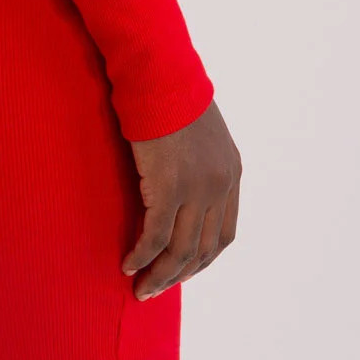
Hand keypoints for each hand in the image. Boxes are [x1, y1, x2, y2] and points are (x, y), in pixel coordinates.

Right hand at [122, 98, 240, 299]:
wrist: (157, 70)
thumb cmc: (167, 91)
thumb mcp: (197, 131)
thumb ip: (197, 159)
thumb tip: (179, 181)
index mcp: (231, 172)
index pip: (224, 233)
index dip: (202, 258)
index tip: (179, 270)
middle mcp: (221, 184)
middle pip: (205, 248)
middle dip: (180, 274)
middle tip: (156, 289)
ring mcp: (198, 188)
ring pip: (181, 250)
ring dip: (160, 275)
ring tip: (141, 288)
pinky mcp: (170, 186)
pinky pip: (155, 235)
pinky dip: (142, 255)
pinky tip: (128, 264)